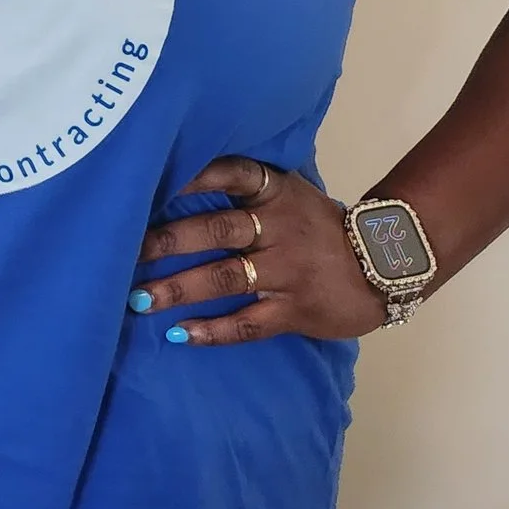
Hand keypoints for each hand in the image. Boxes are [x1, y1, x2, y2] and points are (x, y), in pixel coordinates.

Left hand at [130, 156, 388, 345]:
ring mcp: (286, 271)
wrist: (384, 266)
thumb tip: (182, 176)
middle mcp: (278, 228)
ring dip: (176, 289)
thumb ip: (249, 188)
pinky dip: (212, 331)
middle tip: (124, 251)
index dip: (192, 175)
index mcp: (276, 193)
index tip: (150, 181)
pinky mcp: (293, 310)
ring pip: (223, 278)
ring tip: (138, 300)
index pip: (231, 173)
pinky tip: (180, 335)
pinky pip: (246, 323)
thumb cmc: (321, 227)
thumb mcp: (292, 194)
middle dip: (167, 241)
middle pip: (215, 229)